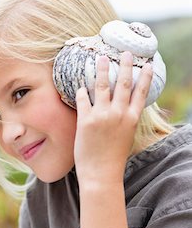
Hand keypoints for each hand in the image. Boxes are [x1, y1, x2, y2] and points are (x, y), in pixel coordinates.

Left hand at [74, 51, 152, 184]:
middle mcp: (118, 114)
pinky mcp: (85, 120)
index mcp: (131, 119)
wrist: (101, 174)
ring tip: (100, 57)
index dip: (145, 77)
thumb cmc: (113, 158)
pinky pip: (83, 98)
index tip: (147, 64)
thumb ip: (124, 120)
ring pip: (101, 85)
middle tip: (125, 53)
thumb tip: (121, 107)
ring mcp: (102, 116)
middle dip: (125, 65)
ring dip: (101, 69)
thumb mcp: (125, 137)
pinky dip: (81, 90)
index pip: (141, 92)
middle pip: (123, 83)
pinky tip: (80, 85)